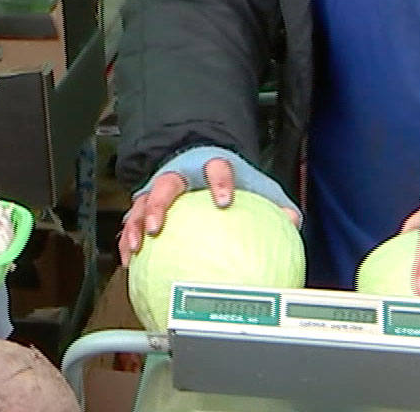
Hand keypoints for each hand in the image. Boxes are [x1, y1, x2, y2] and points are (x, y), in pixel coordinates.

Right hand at [119, 147, 300, 265]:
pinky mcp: (147, 201)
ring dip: (137, 224)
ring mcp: (160, 186)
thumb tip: (291, 220)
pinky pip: (134, 220)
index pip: (216, 167)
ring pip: (142, 200)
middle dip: (159, 203)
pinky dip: (128, 239)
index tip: (223, 201)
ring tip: (136, 247)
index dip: (218, 182)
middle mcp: (181, 171)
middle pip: (166, 182)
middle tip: (158, 227)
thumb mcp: (254, 185)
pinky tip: (129, 261)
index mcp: (210, 163)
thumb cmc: (226, 177)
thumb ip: (272, 203)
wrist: (196, 159)